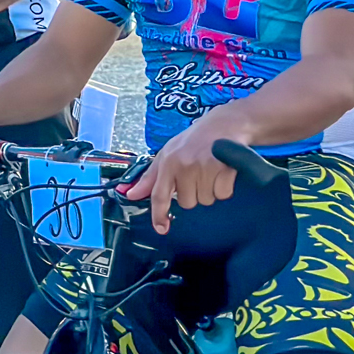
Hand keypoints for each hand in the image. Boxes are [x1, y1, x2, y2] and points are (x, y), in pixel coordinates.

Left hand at [124, 118, 253, 233]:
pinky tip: (222, 172)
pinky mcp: (224, 168)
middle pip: (187, 202)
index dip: (159, 214)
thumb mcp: (166, 155)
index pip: (159, 195)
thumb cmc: (192, 142)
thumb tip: (130, 194)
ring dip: (209, 190)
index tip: (161, 228)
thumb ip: (149, 178)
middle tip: (196, 176)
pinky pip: (223, 194)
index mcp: (167, 162)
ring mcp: (205, 167)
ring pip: (205, 200)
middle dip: (192, 194)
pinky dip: (224, 187)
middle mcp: (184, 165)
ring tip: (210, 171)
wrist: (224, 124)